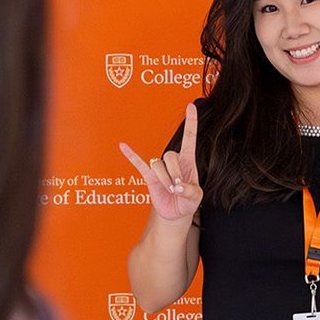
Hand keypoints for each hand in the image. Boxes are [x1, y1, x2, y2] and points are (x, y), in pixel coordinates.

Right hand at [119, 102, 202, 222]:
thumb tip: (178, 186)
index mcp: (188, 160)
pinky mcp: (149, 177)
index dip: (191, 121)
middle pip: (170, 154)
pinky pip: (138, 164)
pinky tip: (123, 146)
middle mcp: (173, 161)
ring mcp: (160, 168)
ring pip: (158, 164)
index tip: (191, 105)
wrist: (177, 213)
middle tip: (179, 188)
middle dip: (175, 173)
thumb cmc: (188, 201)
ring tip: (170, 191)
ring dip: (165, 179)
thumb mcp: (196, 198)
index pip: (189, 136)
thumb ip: (190, 191)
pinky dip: (131, 155)